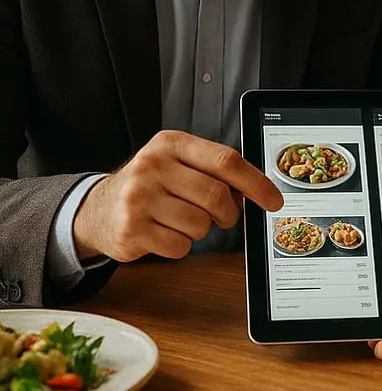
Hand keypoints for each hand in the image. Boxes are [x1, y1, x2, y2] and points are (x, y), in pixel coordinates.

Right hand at [73, 130, 283, 260]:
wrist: (97, 208)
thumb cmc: (152, 184)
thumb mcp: (179, 162)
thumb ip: (215, 170)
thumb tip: (259, 191)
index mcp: (171, 143)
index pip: (226, 161)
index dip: (256, 183)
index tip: (274, 200)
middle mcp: (152, 166)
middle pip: (216, 196)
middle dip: (228, 214)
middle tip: (222, 217)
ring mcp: (138, 198)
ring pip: (200, 225)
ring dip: (200, 230)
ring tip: (181, 220)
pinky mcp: (131, 230)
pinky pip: (180, 247)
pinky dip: (180, 245)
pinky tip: (163, 232)